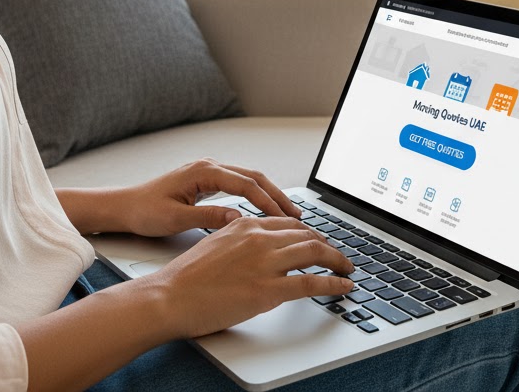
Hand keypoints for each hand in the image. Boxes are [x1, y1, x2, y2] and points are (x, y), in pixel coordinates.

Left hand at [117, 158, 303, 237]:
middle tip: (297, 216)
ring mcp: (208, 171)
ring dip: (268, 195)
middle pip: (253, 177)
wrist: (125, 206)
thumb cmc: (145, 211)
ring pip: (248, 179)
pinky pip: (238, 184)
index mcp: (203, 171)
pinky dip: (255, 195)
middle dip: (277, 195)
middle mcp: (209, 166)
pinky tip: (264, 210)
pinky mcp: (206, 180)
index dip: (269, 202)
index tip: (285, 219)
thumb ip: (208, 218)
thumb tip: (238, 219)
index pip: (246, 184)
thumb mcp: (176, 219)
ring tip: (288, 214)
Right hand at [144, 215, 354, 339]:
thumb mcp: (214, 243)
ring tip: (347, 268)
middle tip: (338, 255)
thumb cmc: (186, 277)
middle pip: (306, 234)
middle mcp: (258, 238)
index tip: (318, 241)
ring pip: (314, 252)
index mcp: (245, 225)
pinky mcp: (268, 290)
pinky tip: (344, 286)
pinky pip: (311, 282)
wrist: (170, 296)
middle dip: (327, 244)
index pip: (288, 223)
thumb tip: (252, 239)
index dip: (309, 232)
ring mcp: (265, 263)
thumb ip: (238, 238)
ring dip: (337, 260)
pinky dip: (333, 283)